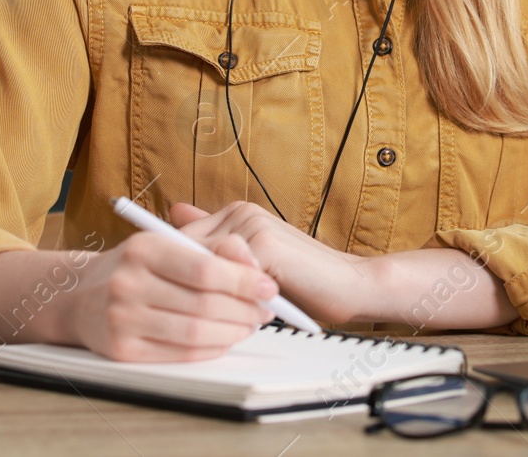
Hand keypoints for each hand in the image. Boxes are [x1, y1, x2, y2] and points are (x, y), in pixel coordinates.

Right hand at [65, 225, 279, 362]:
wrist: (79, 295)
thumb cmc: (134, 266)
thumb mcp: (166, 243)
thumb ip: (212, 247)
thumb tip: (254, 262)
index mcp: (143, 249)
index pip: (205, 269)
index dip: (243, 281)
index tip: (269, 286)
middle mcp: (128, 284)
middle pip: (203, 304)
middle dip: (244, 310)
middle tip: (266, 310)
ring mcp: (122, 320)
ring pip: (194, 333)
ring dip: (232, 332)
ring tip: (249, 324)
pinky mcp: (122, 351)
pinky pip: (179, 354)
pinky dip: (211, 349)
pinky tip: (225, 339)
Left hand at [169, 200, 371, 324]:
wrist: (351, 285)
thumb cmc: (303, 281)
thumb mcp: (253, 267)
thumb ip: (219, 248)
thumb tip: (176, 218)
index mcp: (236, 214)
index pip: (181, 240)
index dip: (176, 274)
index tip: (178, 297)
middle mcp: (241, 212)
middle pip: (185, 253)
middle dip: (189, 287)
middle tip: (208, 313)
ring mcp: (252, 225)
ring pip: (202, 265)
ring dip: (211, 295)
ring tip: (234, 314)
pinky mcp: (264, 245)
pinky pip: (225, 275)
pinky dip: (229, 298)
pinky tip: (247, 313)